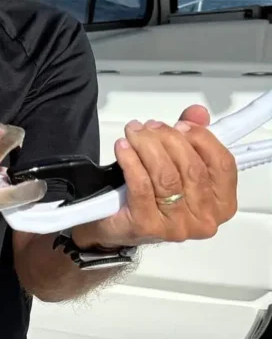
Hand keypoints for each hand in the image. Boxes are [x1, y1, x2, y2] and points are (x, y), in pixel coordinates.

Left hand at [72, 104, 237, 248]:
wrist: (115, 225)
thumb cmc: (151, 196)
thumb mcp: (175, 165)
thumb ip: (191, 138)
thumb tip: (197, 113)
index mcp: (222, 204)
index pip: (222, 164)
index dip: (201, 139)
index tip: (180, 124)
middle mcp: (204, 218)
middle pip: (191, 167)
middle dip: (167, 139)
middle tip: (147, 127)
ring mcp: (176, 226)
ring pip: (166, 175)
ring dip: (147, 146)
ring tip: (134, 133)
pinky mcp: (147, 225)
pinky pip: (141, 185)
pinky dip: (131, 161)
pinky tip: (123, 148)